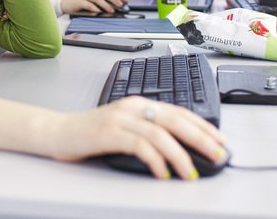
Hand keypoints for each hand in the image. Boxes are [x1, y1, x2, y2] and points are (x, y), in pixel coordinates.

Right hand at [47, 97, 226, 179]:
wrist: (56, 132)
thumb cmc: (90, 134)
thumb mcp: (124, 127)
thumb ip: (147, 131)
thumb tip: (180, 148)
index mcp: (139, 103)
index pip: (180, 111)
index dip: (203, 126)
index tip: (220, 140)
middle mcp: (132, 106)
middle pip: (175, 120)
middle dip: (201, 138)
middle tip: (217, 155)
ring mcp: (120, 119)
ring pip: (160, 133)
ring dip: (180, 155)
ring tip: (189, 172)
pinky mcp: (108, 133)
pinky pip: (140, 145)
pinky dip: (155, 160)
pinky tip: (161, 173)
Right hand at [59, 0, 126, 13]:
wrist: (63, 4)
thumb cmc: (79, 4)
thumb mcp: (91, 2)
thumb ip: (101, 3)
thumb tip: (115, 8)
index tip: (126, 1)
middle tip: (120, 5)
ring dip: (105, 4)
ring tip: (112, 10)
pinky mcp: (77, 0)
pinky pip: (87, 4)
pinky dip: (94, 8)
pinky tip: (99, 12)